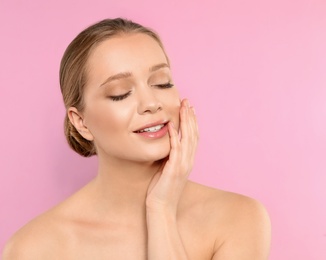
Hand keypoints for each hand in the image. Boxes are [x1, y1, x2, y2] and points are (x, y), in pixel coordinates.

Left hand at [146, 99, 198, 214]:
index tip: (189, 108)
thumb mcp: (167, 169)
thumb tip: (165, 145)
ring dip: (185, 122)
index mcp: (187, 161)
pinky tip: (171, 126)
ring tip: (183, 107)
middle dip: (190, 117)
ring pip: (188, 139)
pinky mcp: (174, 170)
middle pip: (193, 134)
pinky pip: (176, 150)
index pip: (193, 137)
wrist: (161, 208)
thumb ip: (169, 157)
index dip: (192, 121)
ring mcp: (183, 165)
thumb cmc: (161, 189)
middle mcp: (188, 161)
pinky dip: (174, 137)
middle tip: (188, 101)